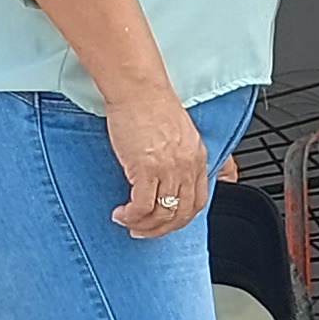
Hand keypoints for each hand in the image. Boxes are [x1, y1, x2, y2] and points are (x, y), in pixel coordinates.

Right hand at [105, 94, 213, 239]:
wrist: (138, 88)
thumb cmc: (152, 104)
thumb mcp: (181, 131)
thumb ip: (183, 154)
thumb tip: (178, 173)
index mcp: (197, 157)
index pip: (197, 201)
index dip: (180, 218)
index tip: (165, 222)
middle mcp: (187, 166)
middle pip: (180, 213)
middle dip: (161, 229)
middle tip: (144, 231)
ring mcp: (168, 169)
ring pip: (161, 214)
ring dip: (143, 225)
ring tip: (128, 222)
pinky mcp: (146, 168)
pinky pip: (141, 206)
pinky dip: (130, 215)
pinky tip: (121, 213)